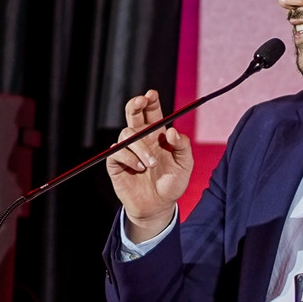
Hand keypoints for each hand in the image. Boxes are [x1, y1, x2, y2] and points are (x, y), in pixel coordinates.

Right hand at [106, 90, 191, 238]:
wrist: (159, 207)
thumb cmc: (172, 184)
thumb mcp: (185, 165)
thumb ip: (183, 146)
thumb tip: (172, 131)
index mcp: (157, 135)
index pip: (152, 111)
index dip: (150, 101)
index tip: (151, 94)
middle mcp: (141, 139)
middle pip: (133, 114)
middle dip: (134, 104)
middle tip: (140, 102)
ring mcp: (128, 150)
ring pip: (126, 134)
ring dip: (140, 147)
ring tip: (150, 164)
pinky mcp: (116, 163)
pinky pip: (117, 152)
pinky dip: (129, 158)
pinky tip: (139, 169)